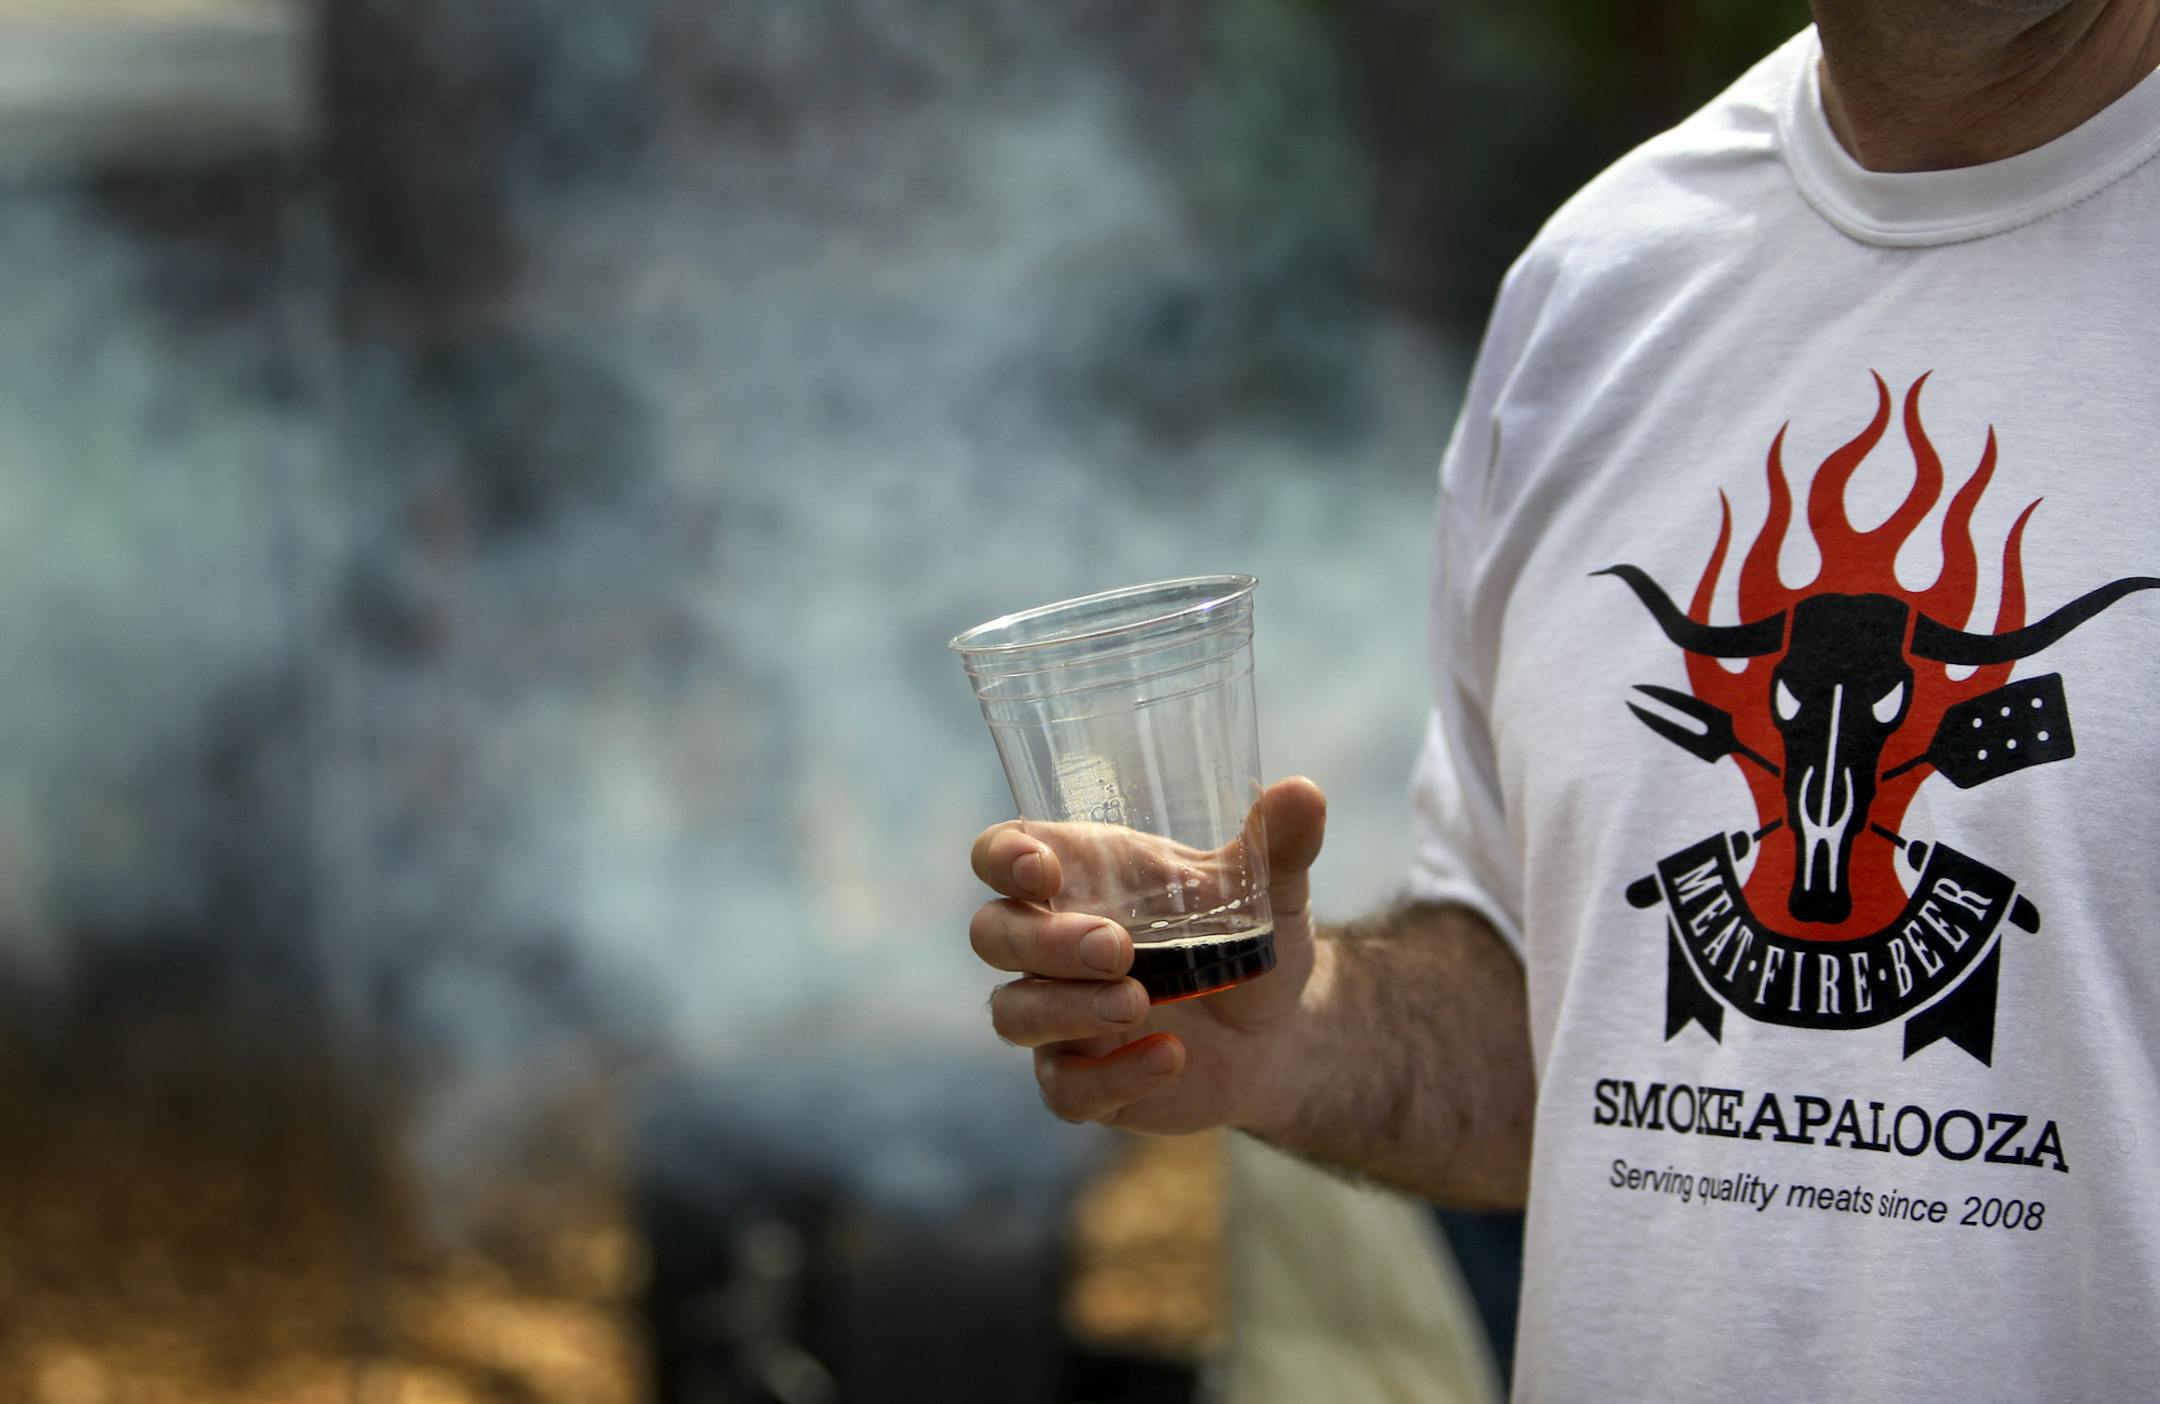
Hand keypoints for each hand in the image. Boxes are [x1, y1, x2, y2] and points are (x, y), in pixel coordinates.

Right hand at [967, 777, 1327, 1134]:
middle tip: (1117, 949)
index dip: (1003, 858)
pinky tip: (1169, 1057)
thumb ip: (1278, 843)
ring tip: (1139, 1003)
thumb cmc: (1244, 938)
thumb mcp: (1268, 890)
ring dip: (1067, 1009)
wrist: (1277, 1029)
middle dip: (1042, 942)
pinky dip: (1114, 1076)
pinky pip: (1066, 1090)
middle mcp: (1051, 946)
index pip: (998, 855)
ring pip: (1012, 1013)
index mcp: (1079, 879)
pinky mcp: (1084, 1080)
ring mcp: (1059, 1016)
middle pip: (992, 935)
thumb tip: (1304, 791)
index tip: (1041, 870)